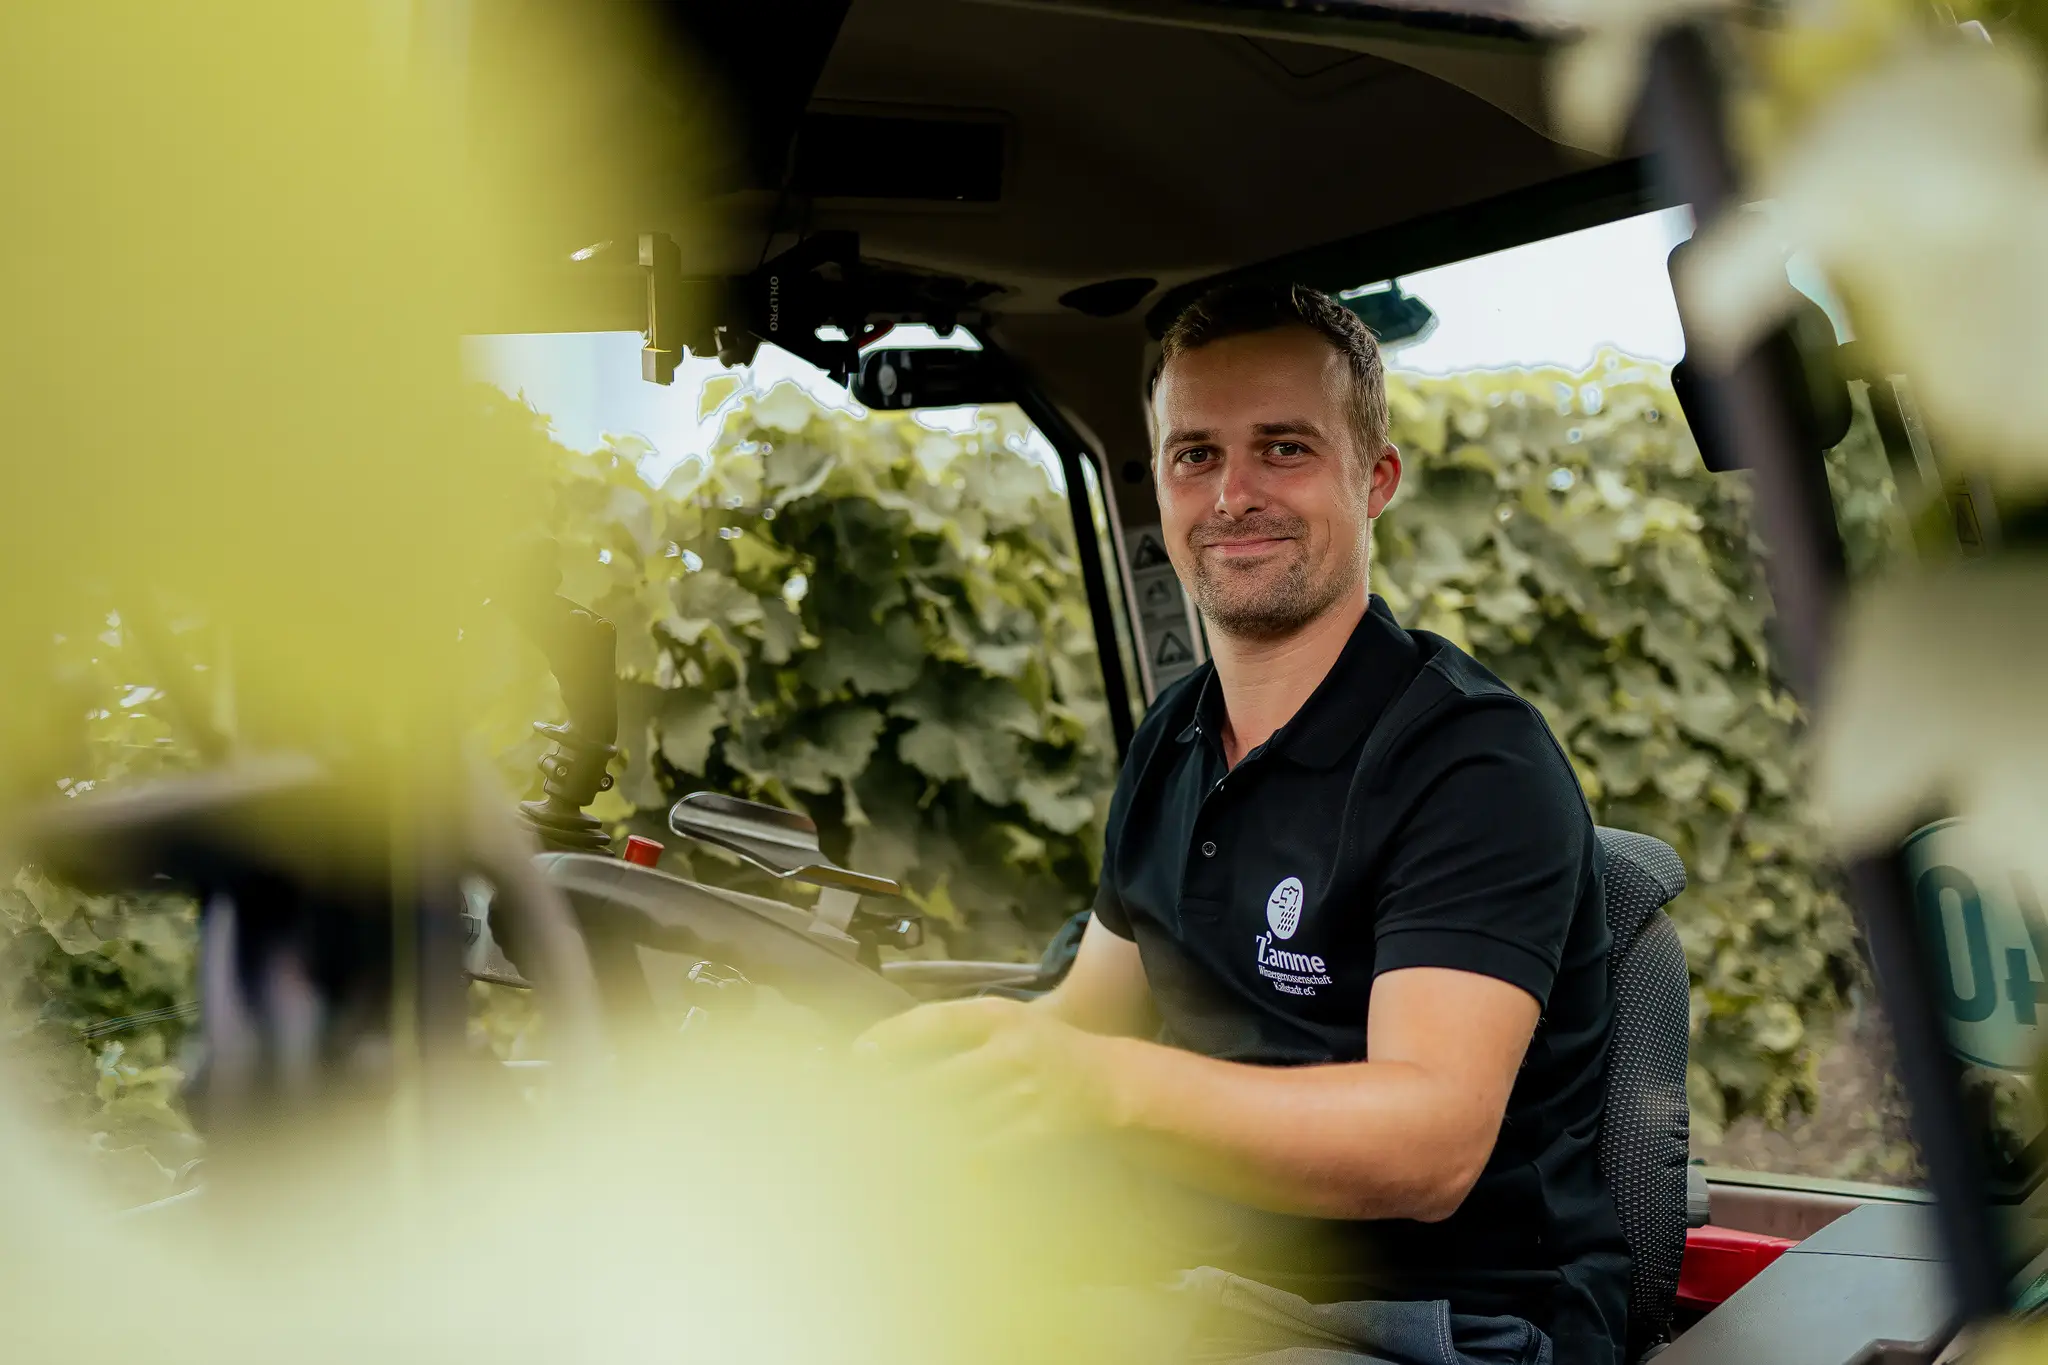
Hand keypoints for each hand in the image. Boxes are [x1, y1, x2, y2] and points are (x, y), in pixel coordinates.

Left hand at [855, 997, 1122, 1146]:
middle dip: (894, 1099)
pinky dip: (955, 1159)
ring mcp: (1025, 1090)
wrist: (1111, 1078)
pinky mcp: (1038, 1127)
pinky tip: (927, 1167)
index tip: (857, 1056)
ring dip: (918, 1136)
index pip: (934, 1022)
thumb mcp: (1007, 1021)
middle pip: (938, 1079)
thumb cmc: (1045, 1048)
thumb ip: (957, 1032)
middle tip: (855, 1113)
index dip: (892, 1038)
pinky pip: (986, 1149)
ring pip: (957, 1120)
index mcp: (998, 1016)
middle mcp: (1010, 1049)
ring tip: (879, 1144)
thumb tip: (887, 1050)